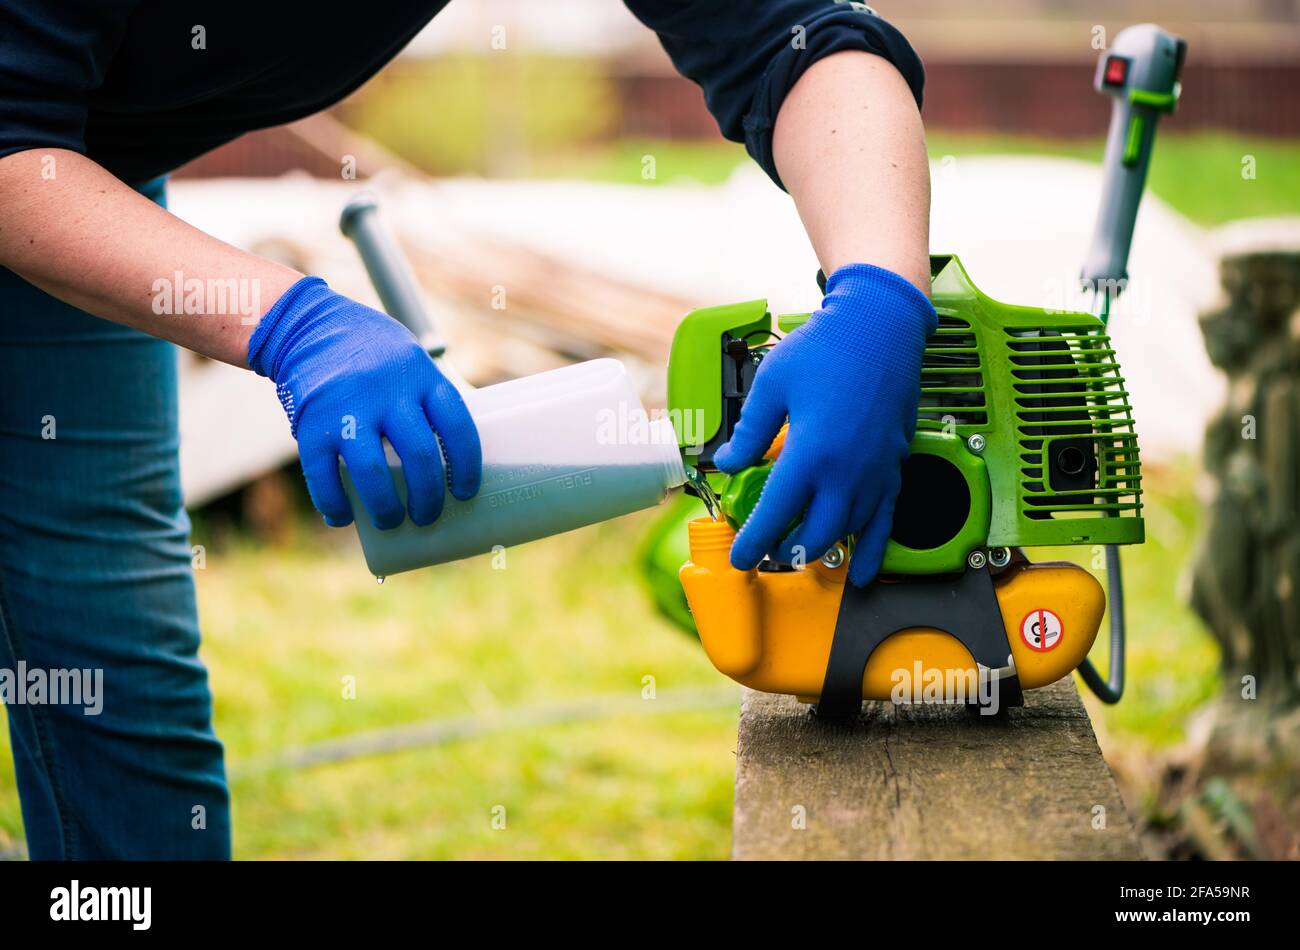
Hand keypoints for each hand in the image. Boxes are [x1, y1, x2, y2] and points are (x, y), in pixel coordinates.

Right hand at [248, 276, 480, 529]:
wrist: (306, 326)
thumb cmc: (370, 354)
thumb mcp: (409, 360)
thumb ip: (426, 401)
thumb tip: (449, 463)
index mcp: (419, 376)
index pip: (457, 425)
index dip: (467, 466)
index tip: (465, 492)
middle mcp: (386, 391)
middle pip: (420, 455)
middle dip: (428, 497)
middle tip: (427, 516)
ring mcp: (346, 408)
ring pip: (374, 471)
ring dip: (386, 507)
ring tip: (392, 521)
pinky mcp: (311, 424)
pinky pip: (323, 475)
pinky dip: (334, 503)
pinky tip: (343, 518)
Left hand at [712, 263, 934, 585]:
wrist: (882, 326)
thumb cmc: (827, 347)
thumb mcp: (772, 384)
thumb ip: (749, 432)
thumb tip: (727, 462)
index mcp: (810, 453)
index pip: (776, 515)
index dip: (753, 542)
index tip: (739, 557)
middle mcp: (846, 472)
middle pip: (812, 536)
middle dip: (784, 552)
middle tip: (764, 554)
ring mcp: (874, 473)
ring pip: (846, 532)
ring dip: (819, 550)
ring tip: (796, 554)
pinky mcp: (893, 467)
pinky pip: (884, 521)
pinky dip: (871, 550)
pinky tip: (861, 571)